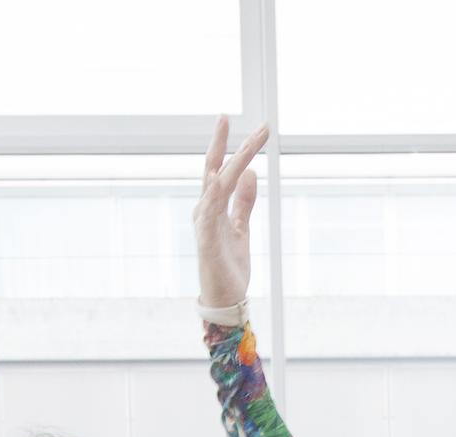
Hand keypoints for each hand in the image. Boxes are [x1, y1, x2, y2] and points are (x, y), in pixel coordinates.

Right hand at [194, 117, 269, 308]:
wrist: (224, 299)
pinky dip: (213, 197)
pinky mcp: (206, 241)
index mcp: (213, 206)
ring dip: (231, 164)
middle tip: (230, 118)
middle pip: (214, 169)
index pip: (219, 169)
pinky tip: (219, 180)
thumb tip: (251, 173)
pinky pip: (209, 215)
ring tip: (247, 145)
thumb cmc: (229, 265)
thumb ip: (244, 202)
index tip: (235, 123)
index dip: (227, 146)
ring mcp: (204, 224)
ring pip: (216, 186)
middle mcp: (204, 209)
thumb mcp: (242, 228)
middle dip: (224, 144)